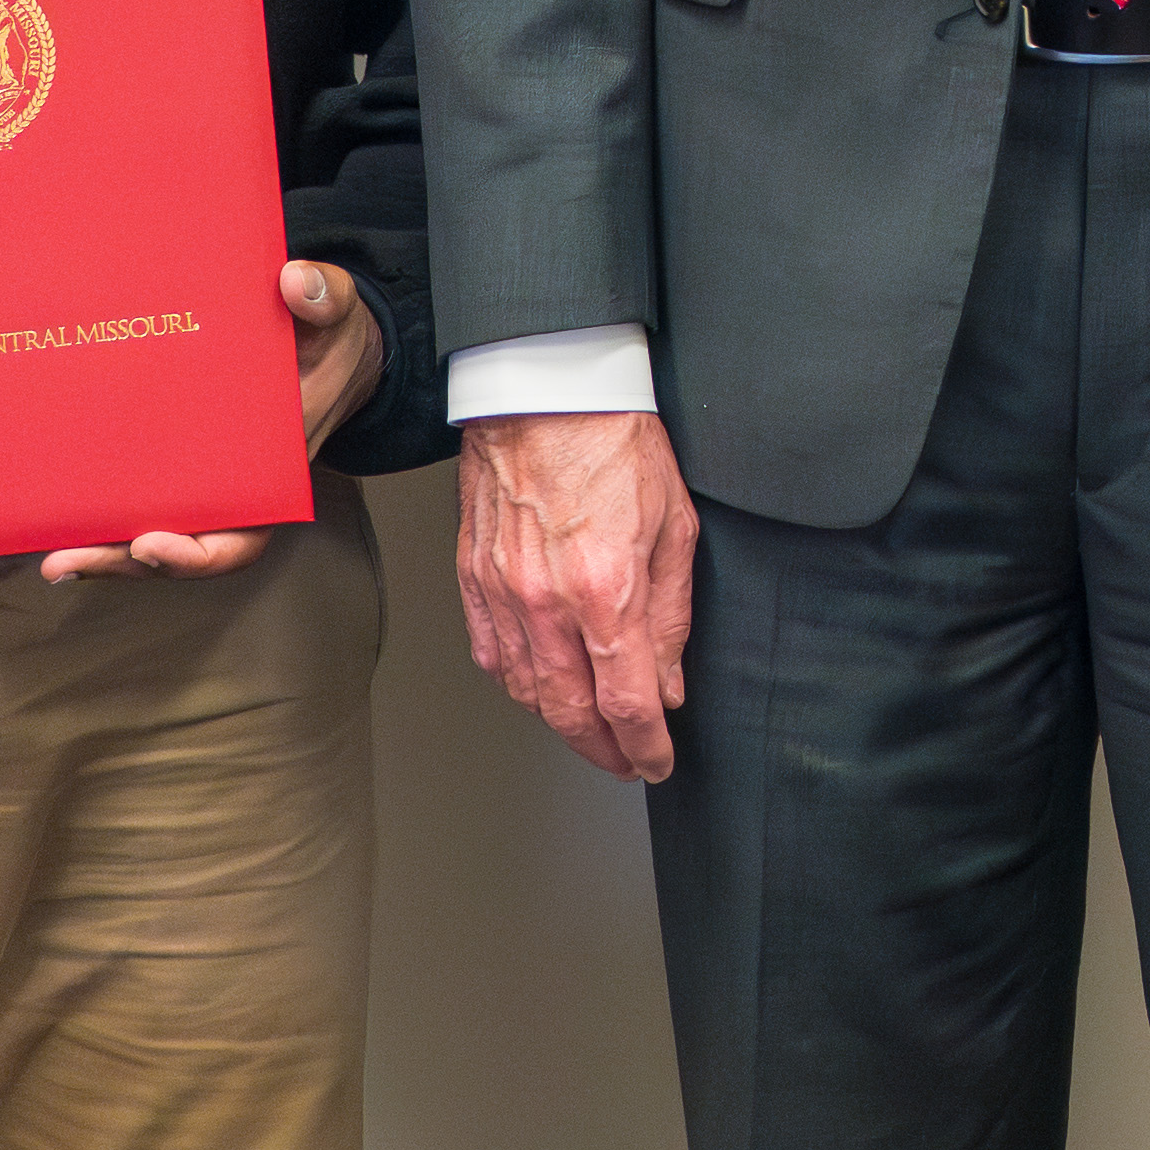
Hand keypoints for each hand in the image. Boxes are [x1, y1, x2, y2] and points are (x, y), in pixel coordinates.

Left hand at [39, 265, 384, 581]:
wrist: (316, 340)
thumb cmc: (326, 337)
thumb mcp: (335, 316)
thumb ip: (324, 298)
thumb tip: (294, 282)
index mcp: (271, 475)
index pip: (238, 539)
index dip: (194, 555)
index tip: (150, 543)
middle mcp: (229, 490)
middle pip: (173, 548)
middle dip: (119, 561)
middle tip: (64, 559)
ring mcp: (194, 475)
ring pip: (143, 530)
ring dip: (96, 546)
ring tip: (48, 551)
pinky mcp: (166, 452)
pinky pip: (129, 489)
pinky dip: (94, 505)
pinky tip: (46, 504)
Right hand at [457, 406, 699, 781]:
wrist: (545, 388)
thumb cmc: (614, 440)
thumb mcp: (675, 526)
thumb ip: (671, 616)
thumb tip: (666, 682)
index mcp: (605, 590)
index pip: (627, 703)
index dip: (646, 746)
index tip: (657, 760)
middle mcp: (547, 601)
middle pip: (570, 712)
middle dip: (602, 750)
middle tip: (625, 760)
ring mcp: (502, 591)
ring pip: (527, 690)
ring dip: (560, 722)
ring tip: (588, 729)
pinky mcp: (473, 575)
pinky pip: (491, 653)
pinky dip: (517, 682)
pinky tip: (538, 686)